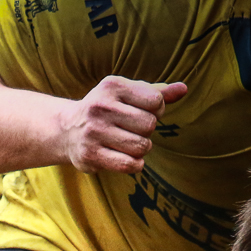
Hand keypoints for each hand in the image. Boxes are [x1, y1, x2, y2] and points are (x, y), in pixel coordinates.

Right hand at [55, 77, 186, 174]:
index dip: (157, 110)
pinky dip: (135, 164)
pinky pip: (129, 164)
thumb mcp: (128, 94)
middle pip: (150, 125)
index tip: (142, 112)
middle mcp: (101, 107)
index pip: (156, 101)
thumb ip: (157, 92)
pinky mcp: (90, 155)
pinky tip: (126, 157)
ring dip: (141, 148)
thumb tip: (183, 89)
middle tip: (132, 129)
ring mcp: (94, 132)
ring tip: (127, 143)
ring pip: (142, 146)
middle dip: (147, 130)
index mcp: (112, 86)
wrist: (67, 129)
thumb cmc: (107, 109)